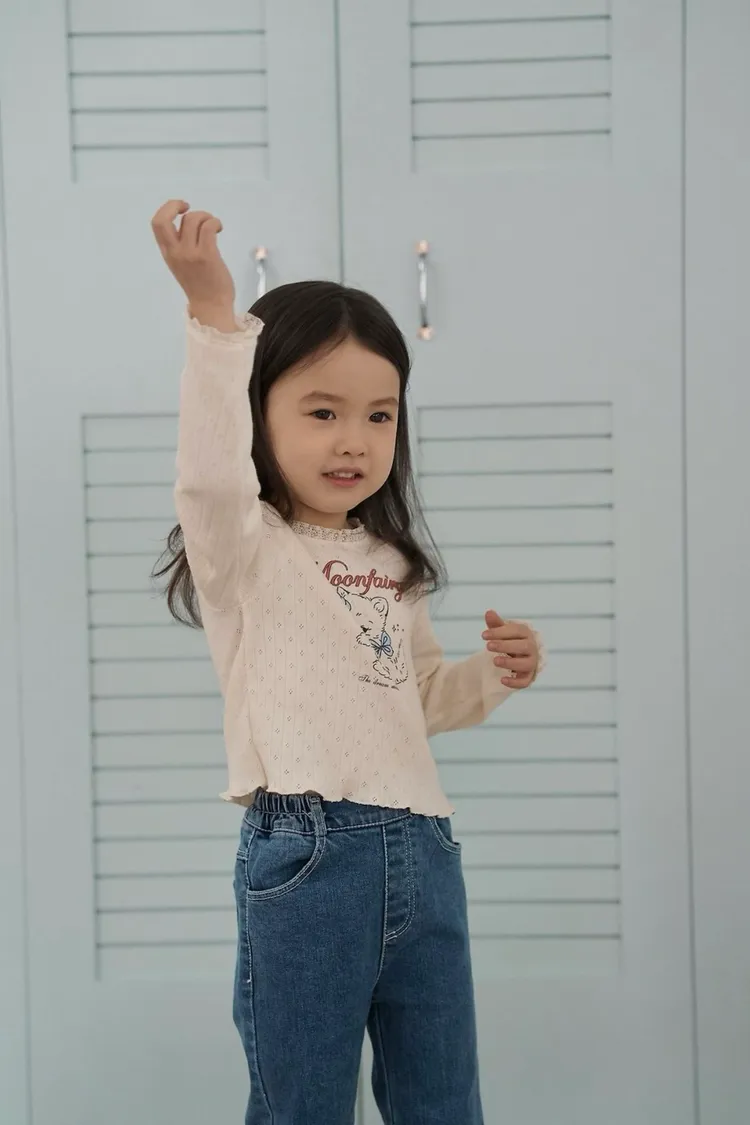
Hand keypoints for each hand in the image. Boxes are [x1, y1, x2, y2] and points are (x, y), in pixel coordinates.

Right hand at [151, 199, 235, 314]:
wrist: (211, 308)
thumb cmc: (200, 287)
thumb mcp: (182, 265)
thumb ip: (181, 247)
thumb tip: (190, 226)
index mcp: (168, 253)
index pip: (156, 224)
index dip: (167, 209)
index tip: (182, 210)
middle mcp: (175, 252)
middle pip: (164, 219)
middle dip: (175, 204)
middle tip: (189, 207)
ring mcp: (190, 254)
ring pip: (192, 219)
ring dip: (205, 216)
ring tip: (213, 226)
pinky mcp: (207, 255)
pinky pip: (208, 227)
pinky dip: (215, 222)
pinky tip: (218, 229)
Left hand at [482, 610, 538, 688]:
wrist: (518, 658)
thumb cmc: (510, 641)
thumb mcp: (503, 633)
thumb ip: (496, 624)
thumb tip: (488, 612)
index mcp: (526, 634)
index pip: (517, 631)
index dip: (500, 632)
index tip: (484, 635)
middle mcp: (532, 648)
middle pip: (524, 646)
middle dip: (505, 646)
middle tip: (488, 646)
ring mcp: (531, 663)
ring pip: (526, 664)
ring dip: (510, 662)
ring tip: (494, 661)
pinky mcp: (528, 677)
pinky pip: (524, 681)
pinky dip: (515, 682)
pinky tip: (502, 680)